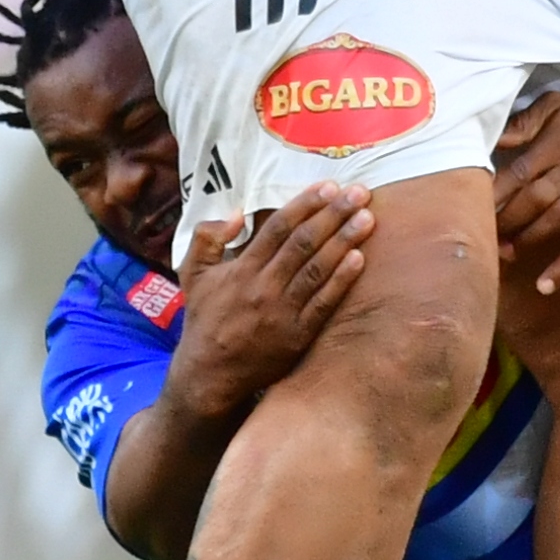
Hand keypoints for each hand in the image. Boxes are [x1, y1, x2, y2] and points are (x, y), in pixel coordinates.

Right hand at [165, 182, 370, 414]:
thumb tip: (238, 213)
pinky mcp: (298, 336)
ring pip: (318, 269)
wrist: (209, 373)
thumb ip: (207, 237)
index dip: (305, 204)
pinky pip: (324, 303)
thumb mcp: (192, 274)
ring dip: (344, 240)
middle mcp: (264, 286)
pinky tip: (360, 258)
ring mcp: (283, 312)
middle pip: (304, 243)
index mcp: (242, 269)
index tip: (328, 186)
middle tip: (359, 192)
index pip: (278, 228)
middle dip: (333, 214)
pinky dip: (342, 280)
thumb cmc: (204, 319)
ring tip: (367, 217)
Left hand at [492, 86, 559, 296]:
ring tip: (504, 253)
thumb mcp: (558, 105)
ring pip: (551, 223)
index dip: (490, 195)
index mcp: (552, 147)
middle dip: (502, 221)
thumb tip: (492, 138)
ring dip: (525, 240)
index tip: (468, 206)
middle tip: (478, 236)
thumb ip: (523, 122)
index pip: (513, 175)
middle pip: (528, 202)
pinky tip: (545, 286)